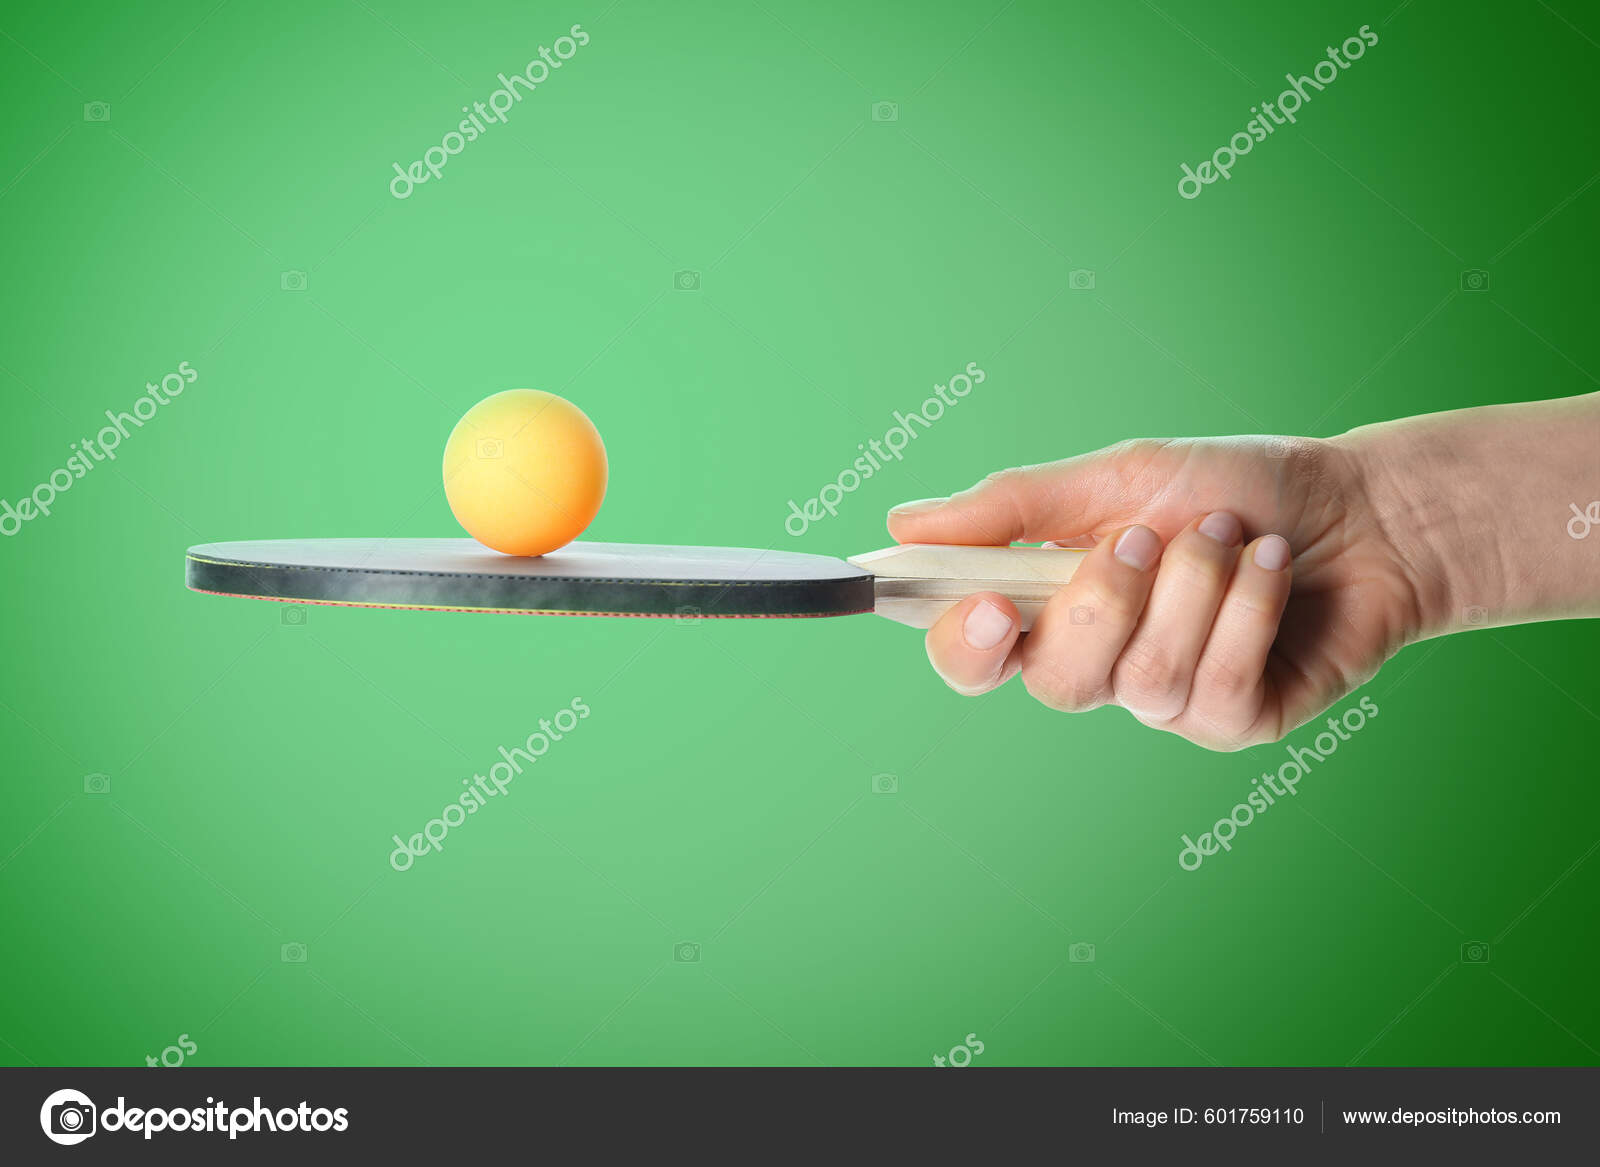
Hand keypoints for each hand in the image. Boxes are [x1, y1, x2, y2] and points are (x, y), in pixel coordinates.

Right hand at [886, 436, 1422, 749]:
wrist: (1363, 507)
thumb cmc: (1234, 486)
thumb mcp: (1118, 477)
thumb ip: (1014, 506)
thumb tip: (904, 523)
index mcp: (1053, 602)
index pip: (972, 653)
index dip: (963, 646)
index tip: (988, 604)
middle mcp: (1102, 661)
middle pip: (1054, 682)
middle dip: (1104, 604)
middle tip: (1151, 536)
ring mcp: (1168, 700)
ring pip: (1145, 677)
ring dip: (1196, 587)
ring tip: (1234, 537)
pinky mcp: (1235, 722)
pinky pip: (1217, 686)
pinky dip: (1250, 608)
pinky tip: (1276, 569)